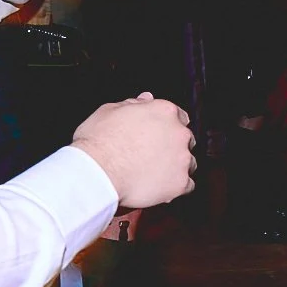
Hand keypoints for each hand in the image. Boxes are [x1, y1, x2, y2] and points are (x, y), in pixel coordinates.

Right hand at [70, 93, 195, 207]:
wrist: (97, 173)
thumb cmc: (99, 143)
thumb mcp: (110, 111)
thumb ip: (134, 104)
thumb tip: (145, 100)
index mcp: (164, 112)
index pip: (179, 116)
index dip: (168, 127)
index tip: (160, 135)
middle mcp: (178, 133)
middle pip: (186, 140)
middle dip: (173, 147)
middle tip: (152, 155)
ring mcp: (182, 159)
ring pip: (189, 163)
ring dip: (176, 166)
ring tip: (154, 172)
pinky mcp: (180, 182)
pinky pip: (187, 185)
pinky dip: (175, 187)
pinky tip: (159, 186)